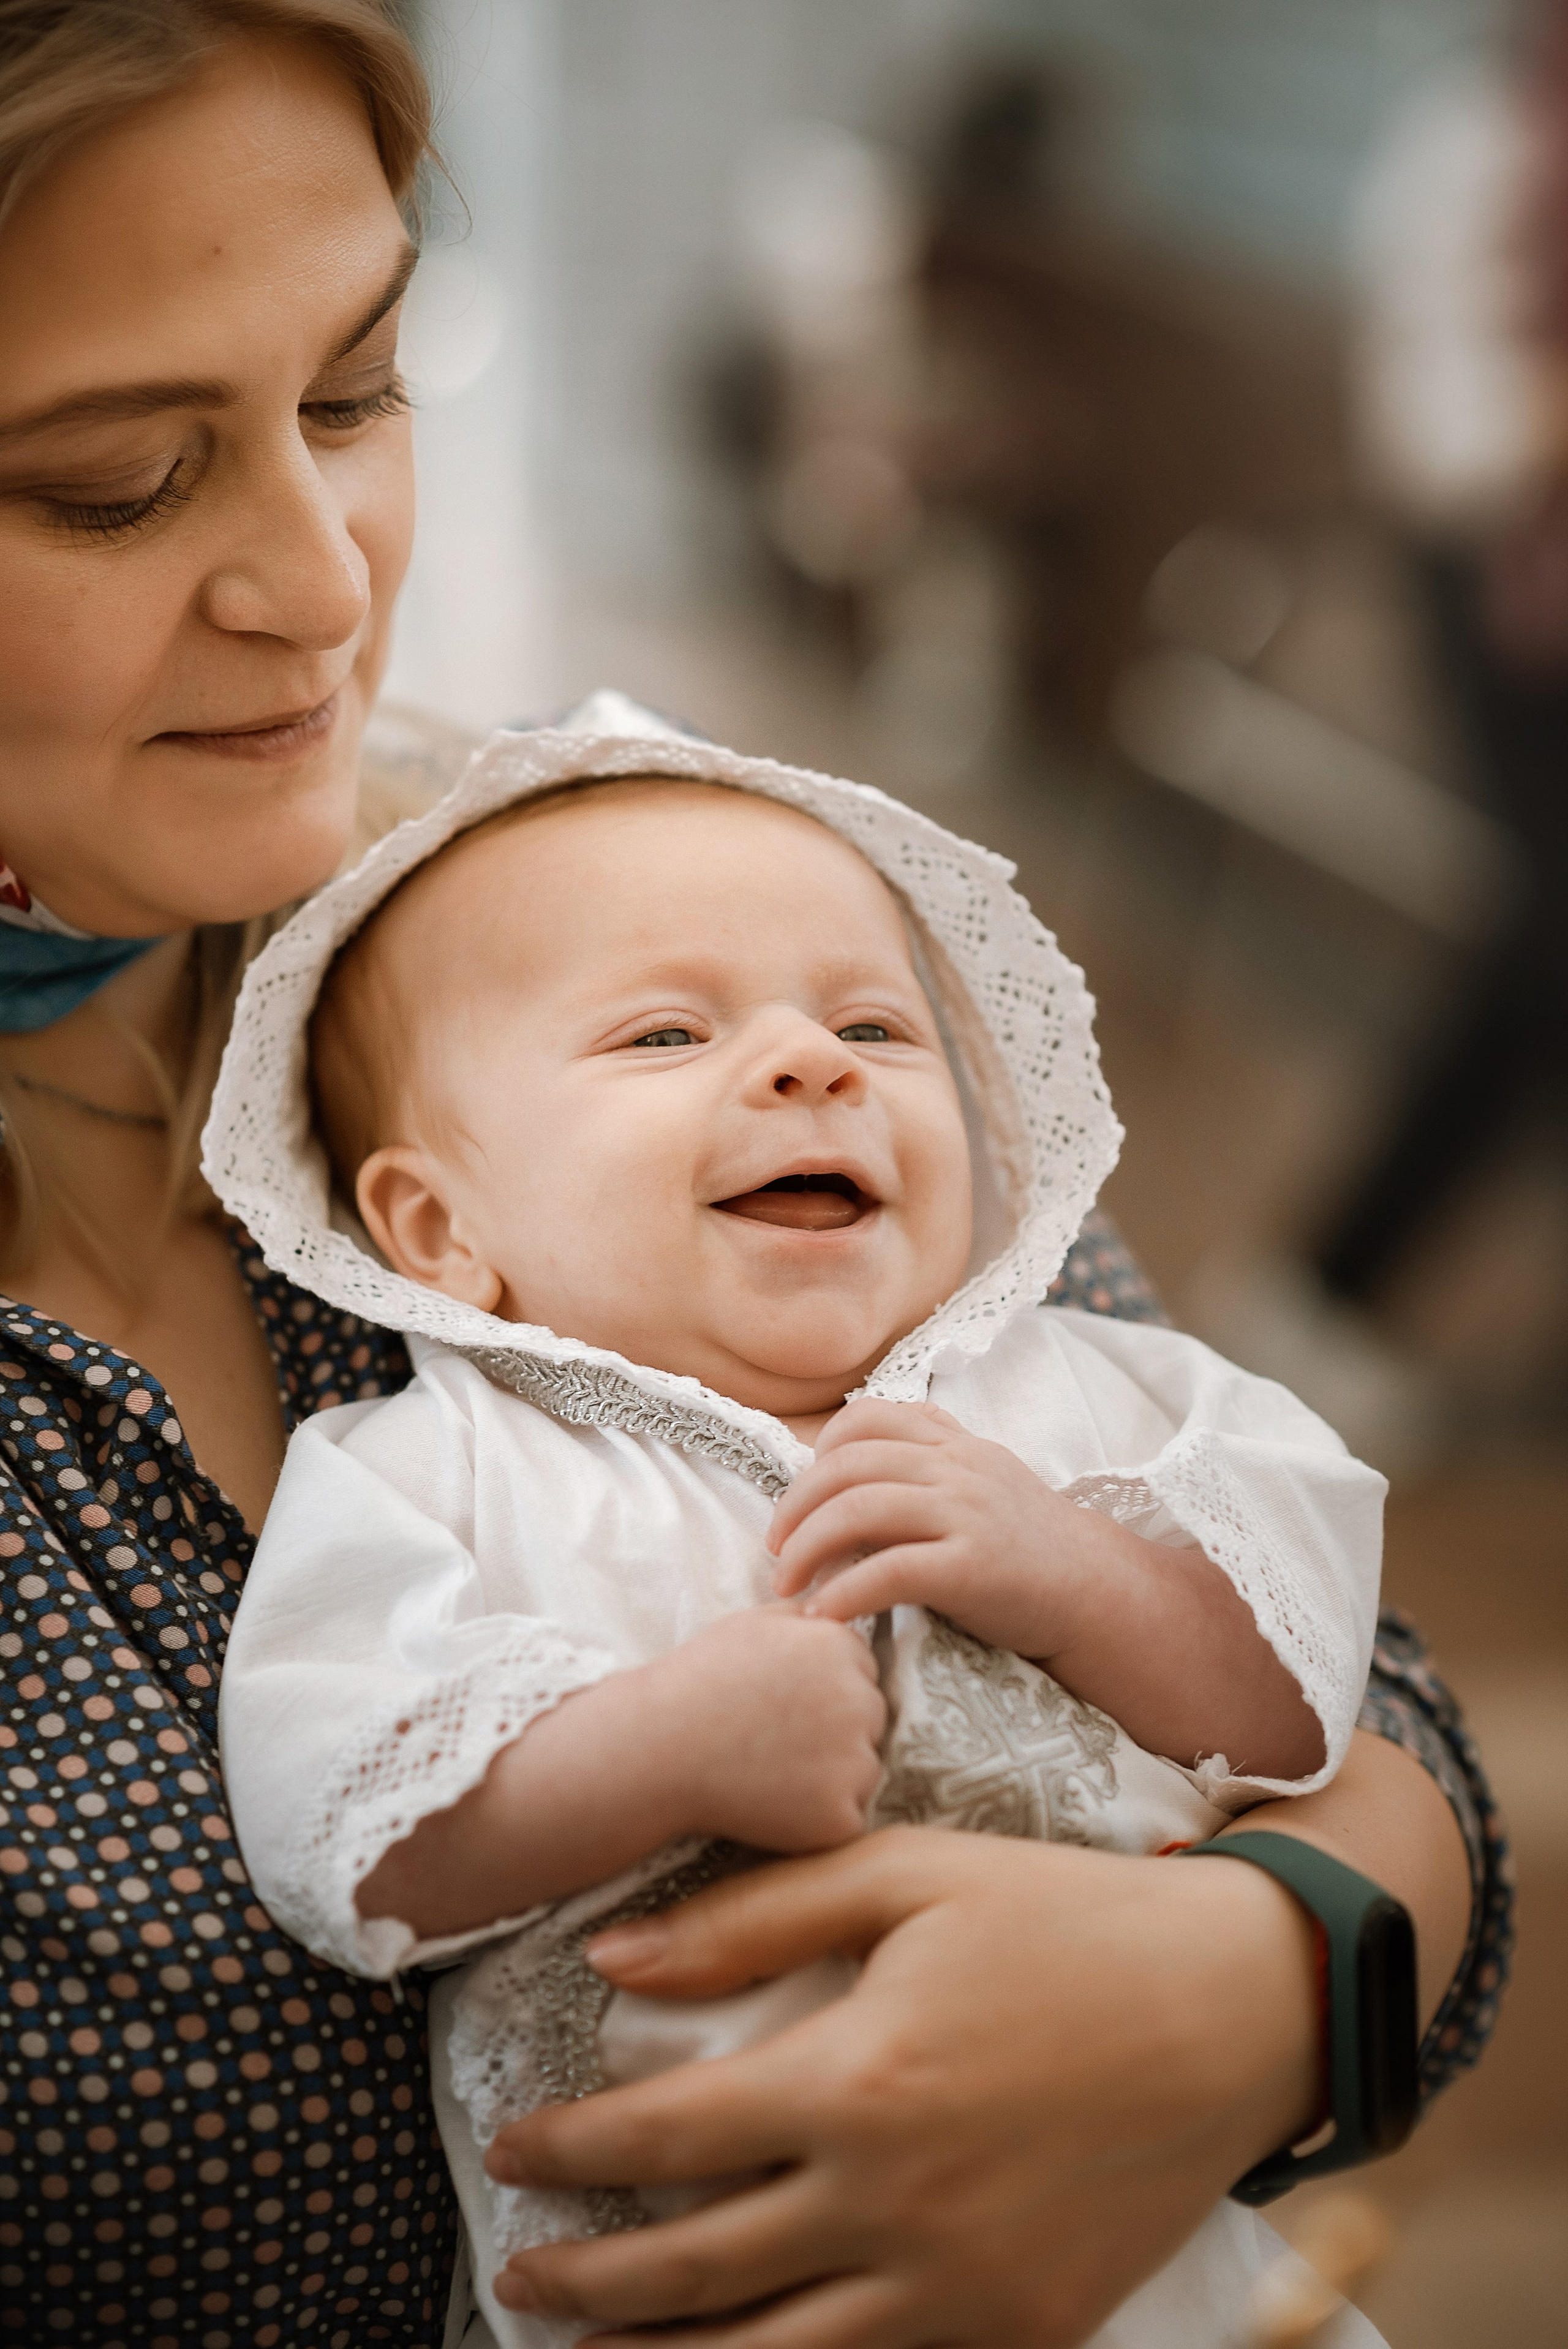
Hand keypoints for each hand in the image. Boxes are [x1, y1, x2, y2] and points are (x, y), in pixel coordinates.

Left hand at [484, 1826, 1320, 2346]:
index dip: (568, 2151)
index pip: (663, 2135)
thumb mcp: (910, 1874)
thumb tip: (612, 1954)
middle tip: (516, 2278)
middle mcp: (894, 2203)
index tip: (508, 2155)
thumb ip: (753, 1915)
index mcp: (858, 2080)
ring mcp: (960, 2287)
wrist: (1241, 2009)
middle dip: (584, 2281)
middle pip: (694, 2270)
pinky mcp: (1020, 2329)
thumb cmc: (1068, 1921)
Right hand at [650, 1605, 885, 1852]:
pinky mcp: (840, 1815)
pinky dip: (816, 1817)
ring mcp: (854, 1762)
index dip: (823, 1690)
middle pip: (870, 1719)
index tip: (784, 1702)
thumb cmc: (698, 1681)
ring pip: (862, 1770)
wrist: (658, 1747)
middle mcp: (860, 1701)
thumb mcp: (752, 1624)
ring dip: (831, 1774)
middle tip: (775, 1738)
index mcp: (842, 1650)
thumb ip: (804, 1615)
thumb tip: (837, 1608)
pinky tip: (772, 1803)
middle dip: (836, 1729)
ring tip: (770, 1770)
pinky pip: (844, 1816)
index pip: (863, 1671)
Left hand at [768, 1400, 1086, 1658]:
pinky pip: (889, 1572)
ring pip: (859, 1510)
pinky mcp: (972, 1568)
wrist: (1095, 1592)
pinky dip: (843, 1593)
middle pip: (847, 1466)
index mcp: (954, 1443)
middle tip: (774, 1550)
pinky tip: (823, 1614)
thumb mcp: (982, 1477)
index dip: (817, 1454)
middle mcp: (958, 1468)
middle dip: (795, 1508)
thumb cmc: (1025, 1543)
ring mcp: (967, 1514)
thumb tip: (849, 1447)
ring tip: (785, 1586)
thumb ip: (928, 1454)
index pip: (866, 1419)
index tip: (801, 1499)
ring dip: (806, 1550)